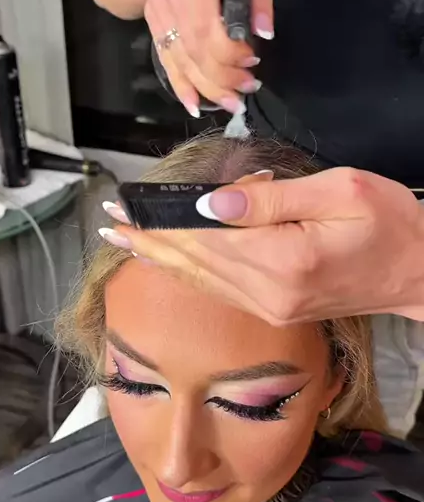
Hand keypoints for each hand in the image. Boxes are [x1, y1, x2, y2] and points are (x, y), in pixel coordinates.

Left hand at [107, 169, 423, 324]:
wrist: (420, 273)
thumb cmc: (390, 223)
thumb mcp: (341, 191)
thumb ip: (273, 200)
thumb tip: (212, 204)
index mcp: (286, 261)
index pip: (206, 238)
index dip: (160, 224)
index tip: (124, 211)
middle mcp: (271, 294)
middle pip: (195, 263)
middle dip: (148, 242)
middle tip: (109, 224)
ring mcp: (272, 308)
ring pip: (202, 280)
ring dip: (161, 259)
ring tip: (125, 241)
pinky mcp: (276, 310)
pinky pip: (220, 290)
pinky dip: (188, 272)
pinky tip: (169, 261)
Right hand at [144, 0, 273, 117]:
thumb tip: (264, 33)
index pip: (208, 25)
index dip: (229, 52)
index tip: (252, 59)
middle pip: (194, 48)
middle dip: (222, 77)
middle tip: (247, 90)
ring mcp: (158, 8)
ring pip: (180, 58)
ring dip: (206, 87)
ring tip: (231, 103)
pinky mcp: (153, 20)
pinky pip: (165, 58)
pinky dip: (179, 84)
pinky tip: (194, 104)